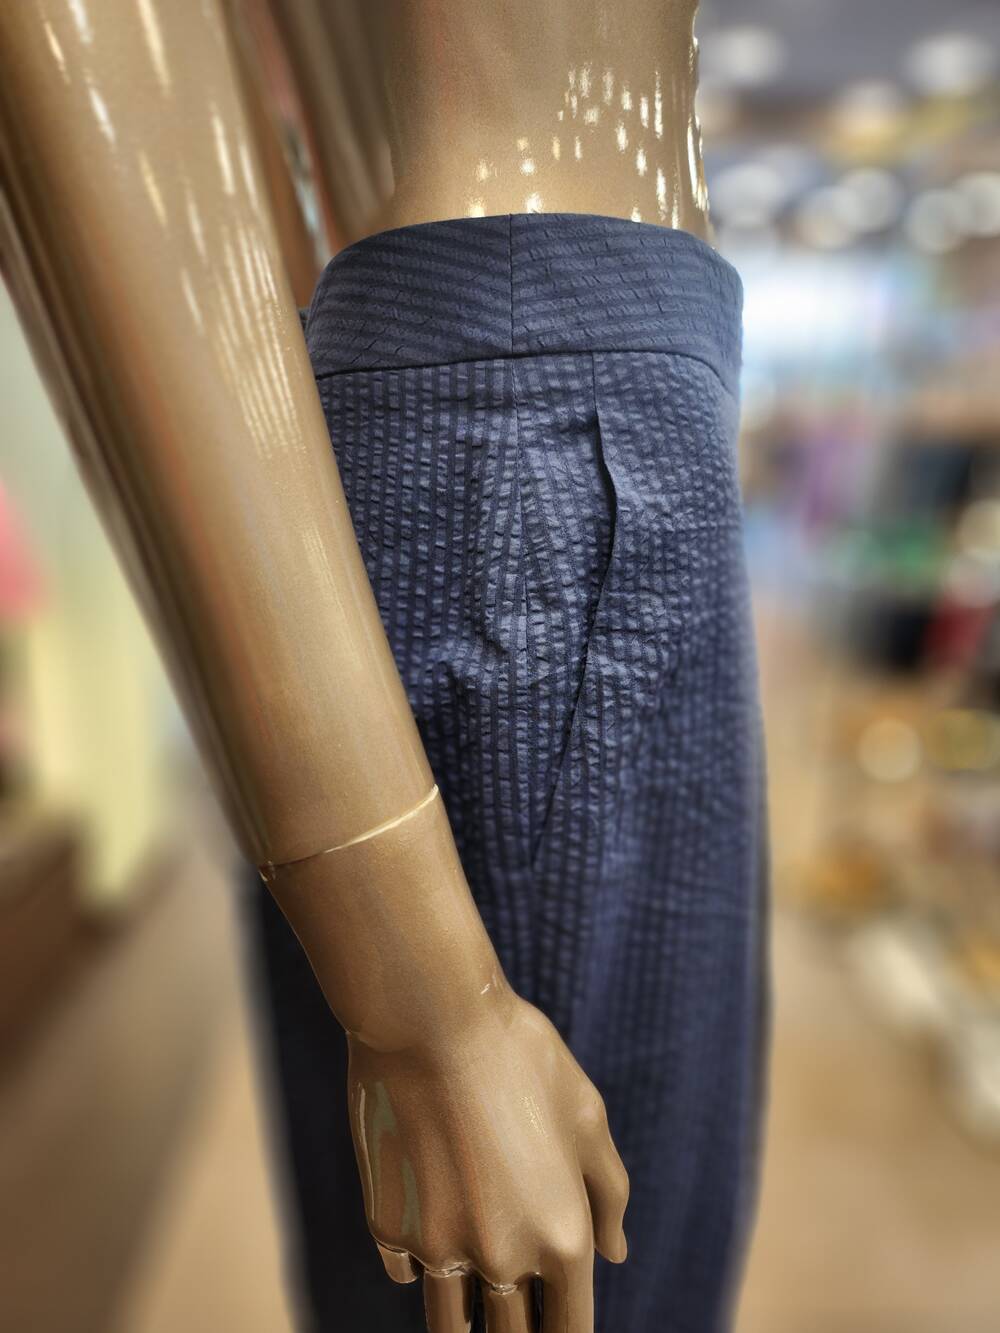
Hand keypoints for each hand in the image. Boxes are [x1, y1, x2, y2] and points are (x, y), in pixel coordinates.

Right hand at [348, 988, 628, 1332]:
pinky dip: (419, 1268)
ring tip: (471, 1321)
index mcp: (563, 1237)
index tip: (558, 1324)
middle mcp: (503, 1256)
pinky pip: (407, 1273)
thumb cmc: (519, 1055)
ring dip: (465, 1323)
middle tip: (514, 1323)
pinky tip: (426, 1250)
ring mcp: (439, 1246)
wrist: (430, 1019)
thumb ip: (607, 1190)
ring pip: (450, 1323)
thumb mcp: (585, 1112)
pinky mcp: (389, 1224)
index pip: (569, 1329)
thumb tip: (615, 1252)